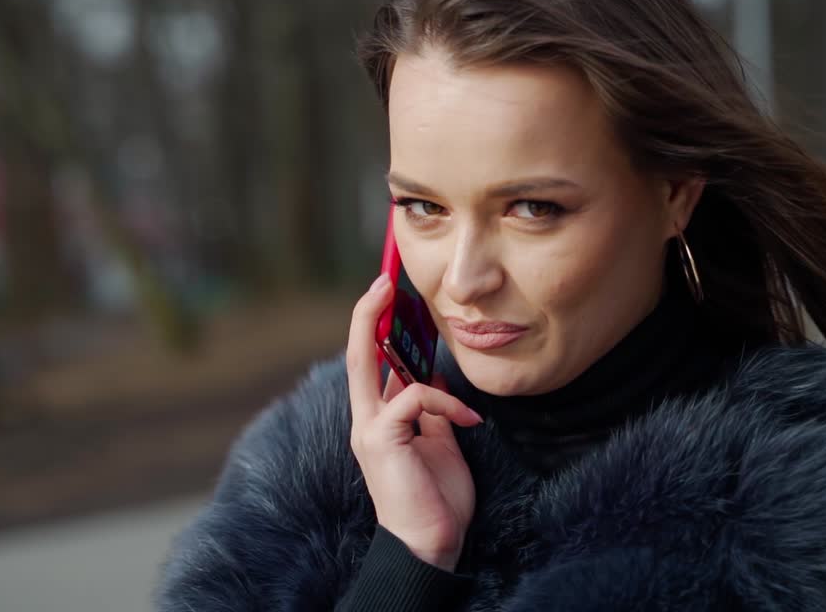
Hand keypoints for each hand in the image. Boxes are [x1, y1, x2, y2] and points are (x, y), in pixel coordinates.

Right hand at [346, 274, 482, 570]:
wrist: (431, 543)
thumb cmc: (436, 498)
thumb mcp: (439, 443)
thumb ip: (431, 410)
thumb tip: (436, 379)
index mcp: (377, 420)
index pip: (368, 362)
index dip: (373, 325)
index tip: (388, 294)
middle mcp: (365, 420)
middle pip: (356, 353)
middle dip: (366, 313)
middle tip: (384, 282)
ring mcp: (368, 428)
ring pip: (375, 368)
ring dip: (426, 372)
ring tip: (462, 412)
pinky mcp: (381, 437)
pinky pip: (415, 396)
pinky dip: (446, 404)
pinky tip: (469, 426)